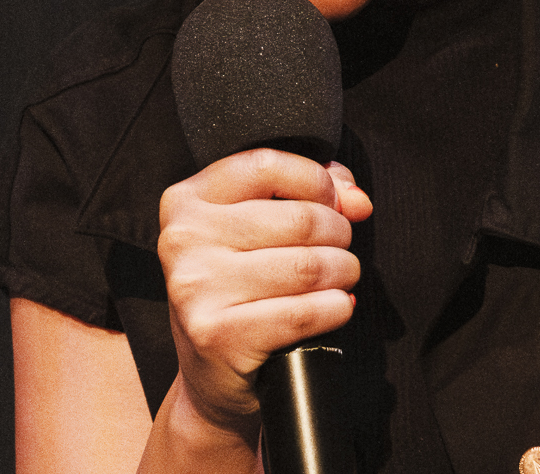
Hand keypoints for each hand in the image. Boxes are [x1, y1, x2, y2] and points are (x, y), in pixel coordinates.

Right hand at [155, 149, 373, 438]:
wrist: (212, 374)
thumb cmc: (239, 290)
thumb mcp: (257, 232)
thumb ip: (307, 196)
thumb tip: (355, 198)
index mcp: (186, 202)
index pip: (266, 165)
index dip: (316, 181)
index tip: (335, 202)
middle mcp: (183, 240)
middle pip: (299, 218)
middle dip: (339, 235)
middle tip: (341, 251)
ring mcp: (196, 289)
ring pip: (307, 266)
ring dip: (343, 272)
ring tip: (341, 278)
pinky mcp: (218, 335)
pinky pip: (303, 312)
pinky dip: (335, 309)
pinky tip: (336, 307)